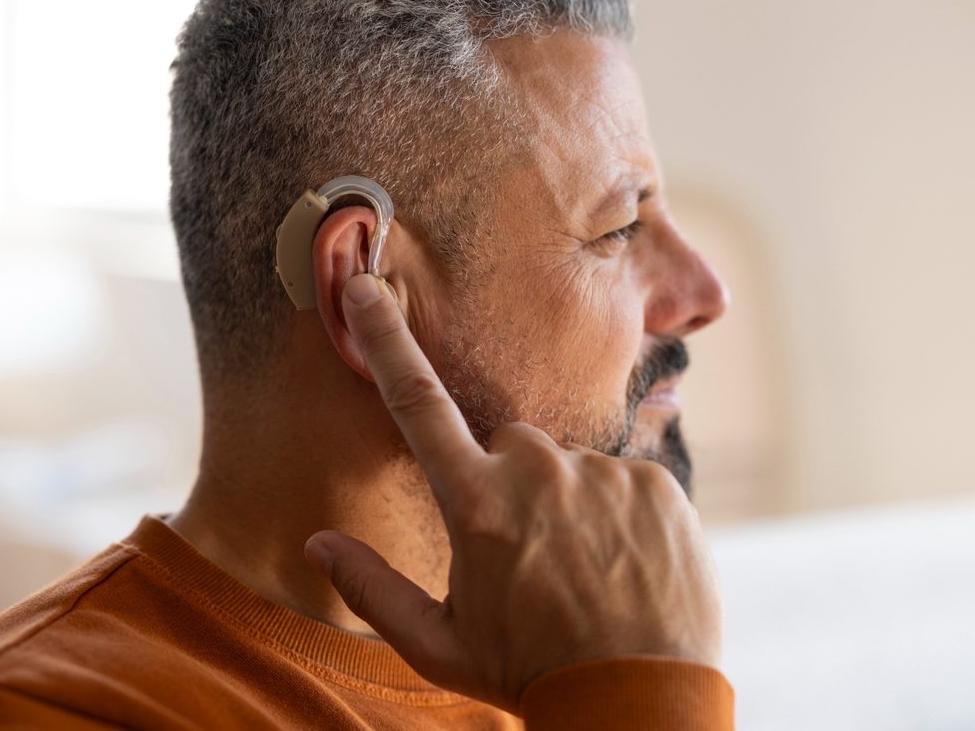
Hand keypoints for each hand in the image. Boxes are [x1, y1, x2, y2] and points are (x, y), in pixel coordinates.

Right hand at [304, 273, 723, 712]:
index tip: (365, 286)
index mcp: (477, 502)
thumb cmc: (530, 672)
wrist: (639, 701)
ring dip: (569, 502)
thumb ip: (372, 589)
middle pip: (509, 447)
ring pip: (570, 467)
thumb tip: (317, 545)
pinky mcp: (656, 482)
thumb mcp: (440, 646)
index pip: (417, 403)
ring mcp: (603, 473)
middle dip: (509, 484)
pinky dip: (619, 512)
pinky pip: (623, 478)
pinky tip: (623, 565)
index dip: (386, 340)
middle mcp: (539, 470)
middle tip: (530, 558)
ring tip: (585, 571)